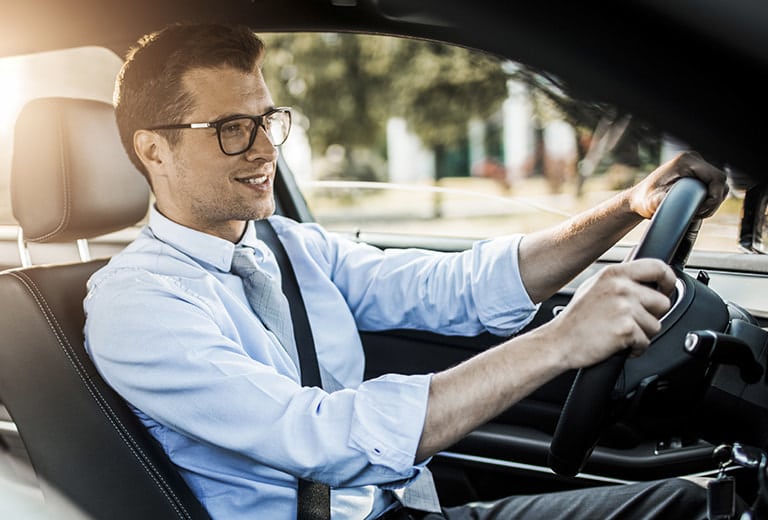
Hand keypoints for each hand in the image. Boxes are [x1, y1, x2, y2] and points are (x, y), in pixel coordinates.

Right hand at [550, 259, 676, 369]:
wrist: (559, 341)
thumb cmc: (576, 318)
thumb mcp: (594, 286)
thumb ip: (620, 280)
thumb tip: (648, 279)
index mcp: (614, 273)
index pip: (658, 267)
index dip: (669, 281)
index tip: (666, 290)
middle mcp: (621, 287)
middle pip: (662, 302)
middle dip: (651, 316)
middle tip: (631, 321)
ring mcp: (624, 308)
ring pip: (655, 325)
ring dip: (642, 334)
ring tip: (619, 332)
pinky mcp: (626, 329)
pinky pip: (646, 342)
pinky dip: (635, 348)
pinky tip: (618, 343)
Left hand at [628, 151, 728, 218]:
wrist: (639, 199)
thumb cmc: (644, 200)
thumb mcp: (651, 202)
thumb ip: (660, 201)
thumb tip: (667, 200)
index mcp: (686, 161)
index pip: (716, 177)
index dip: (715, 197)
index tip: (701, 210)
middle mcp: (693, 159)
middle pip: (720, 181)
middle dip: (714, 201)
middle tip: (698, 214)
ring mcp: (696, 165)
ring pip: (718, 184)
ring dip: (712, 201)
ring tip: (697, 212)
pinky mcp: (696, 173)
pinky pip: (712, 186)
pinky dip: (709, 198)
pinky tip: (697, 208)